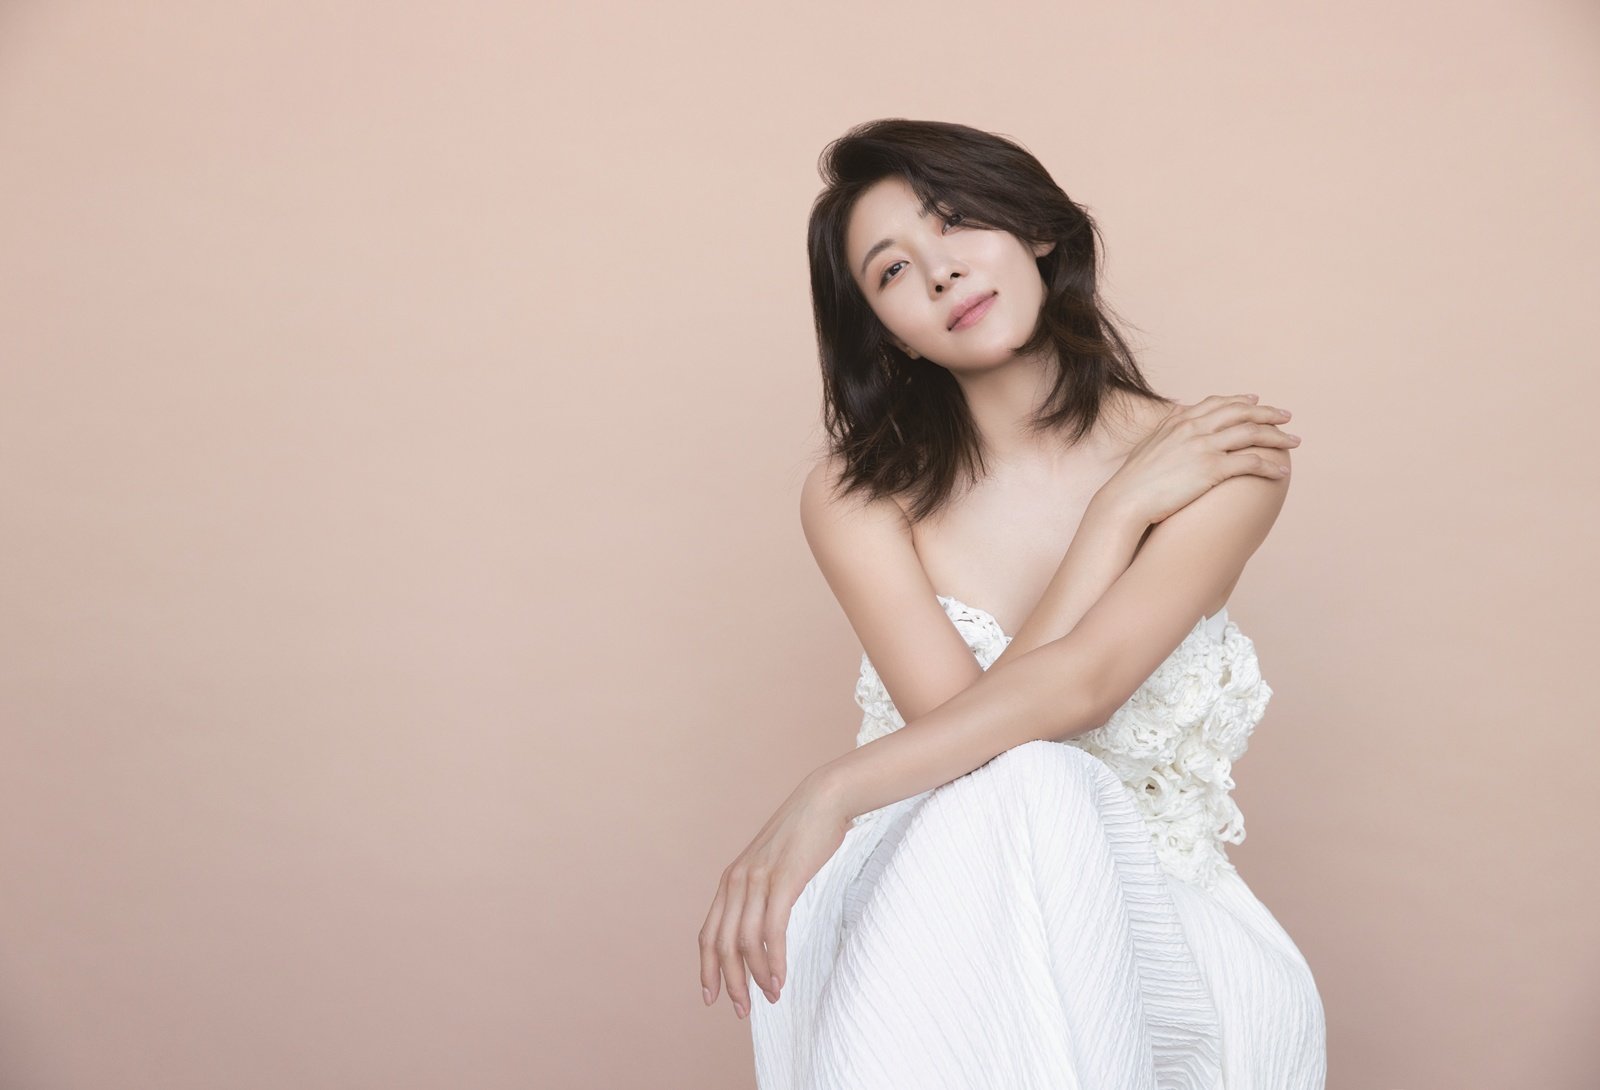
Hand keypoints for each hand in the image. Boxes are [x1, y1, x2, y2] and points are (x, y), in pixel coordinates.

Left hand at [698, 769, 851, 1018]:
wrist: (823, 800)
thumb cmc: (803, 835)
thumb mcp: (772, 865)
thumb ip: (761, 892)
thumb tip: (762, 926)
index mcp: (730, 880)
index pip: (708, 933)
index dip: (706, 968)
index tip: (711, 996)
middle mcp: (736, 881)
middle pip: (721, 944)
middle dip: (729, 982)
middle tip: (742, 1010)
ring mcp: (757, 880)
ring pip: (744, 942)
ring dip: (756, 976)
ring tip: (769, 997)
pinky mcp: (782, 881)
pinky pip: (771, 930)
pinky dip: (773, 959)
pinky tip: (780, 977)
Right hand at [1100, 393, 1298, 525]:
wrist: (1126, 499)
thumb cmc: (1134, 479)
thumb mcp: (1149, 443)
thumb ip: (1167, 426)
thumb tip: (1177, 414)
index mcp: (1180, 420)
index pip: (1218, 403)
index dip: (1241, 400)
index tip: (1257, 400)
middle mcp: (1194, 428)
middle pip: (1242, 413)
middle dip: (1268, 413)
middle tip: (1287, 417)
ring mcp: (1204, 447)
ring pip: (1251, 433)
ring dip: (1277, 437)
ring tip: (1294, 442)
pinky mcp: (1211, 469)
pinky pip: (1250, 462)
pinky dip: (1270, 465)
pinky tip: (1282, 471)